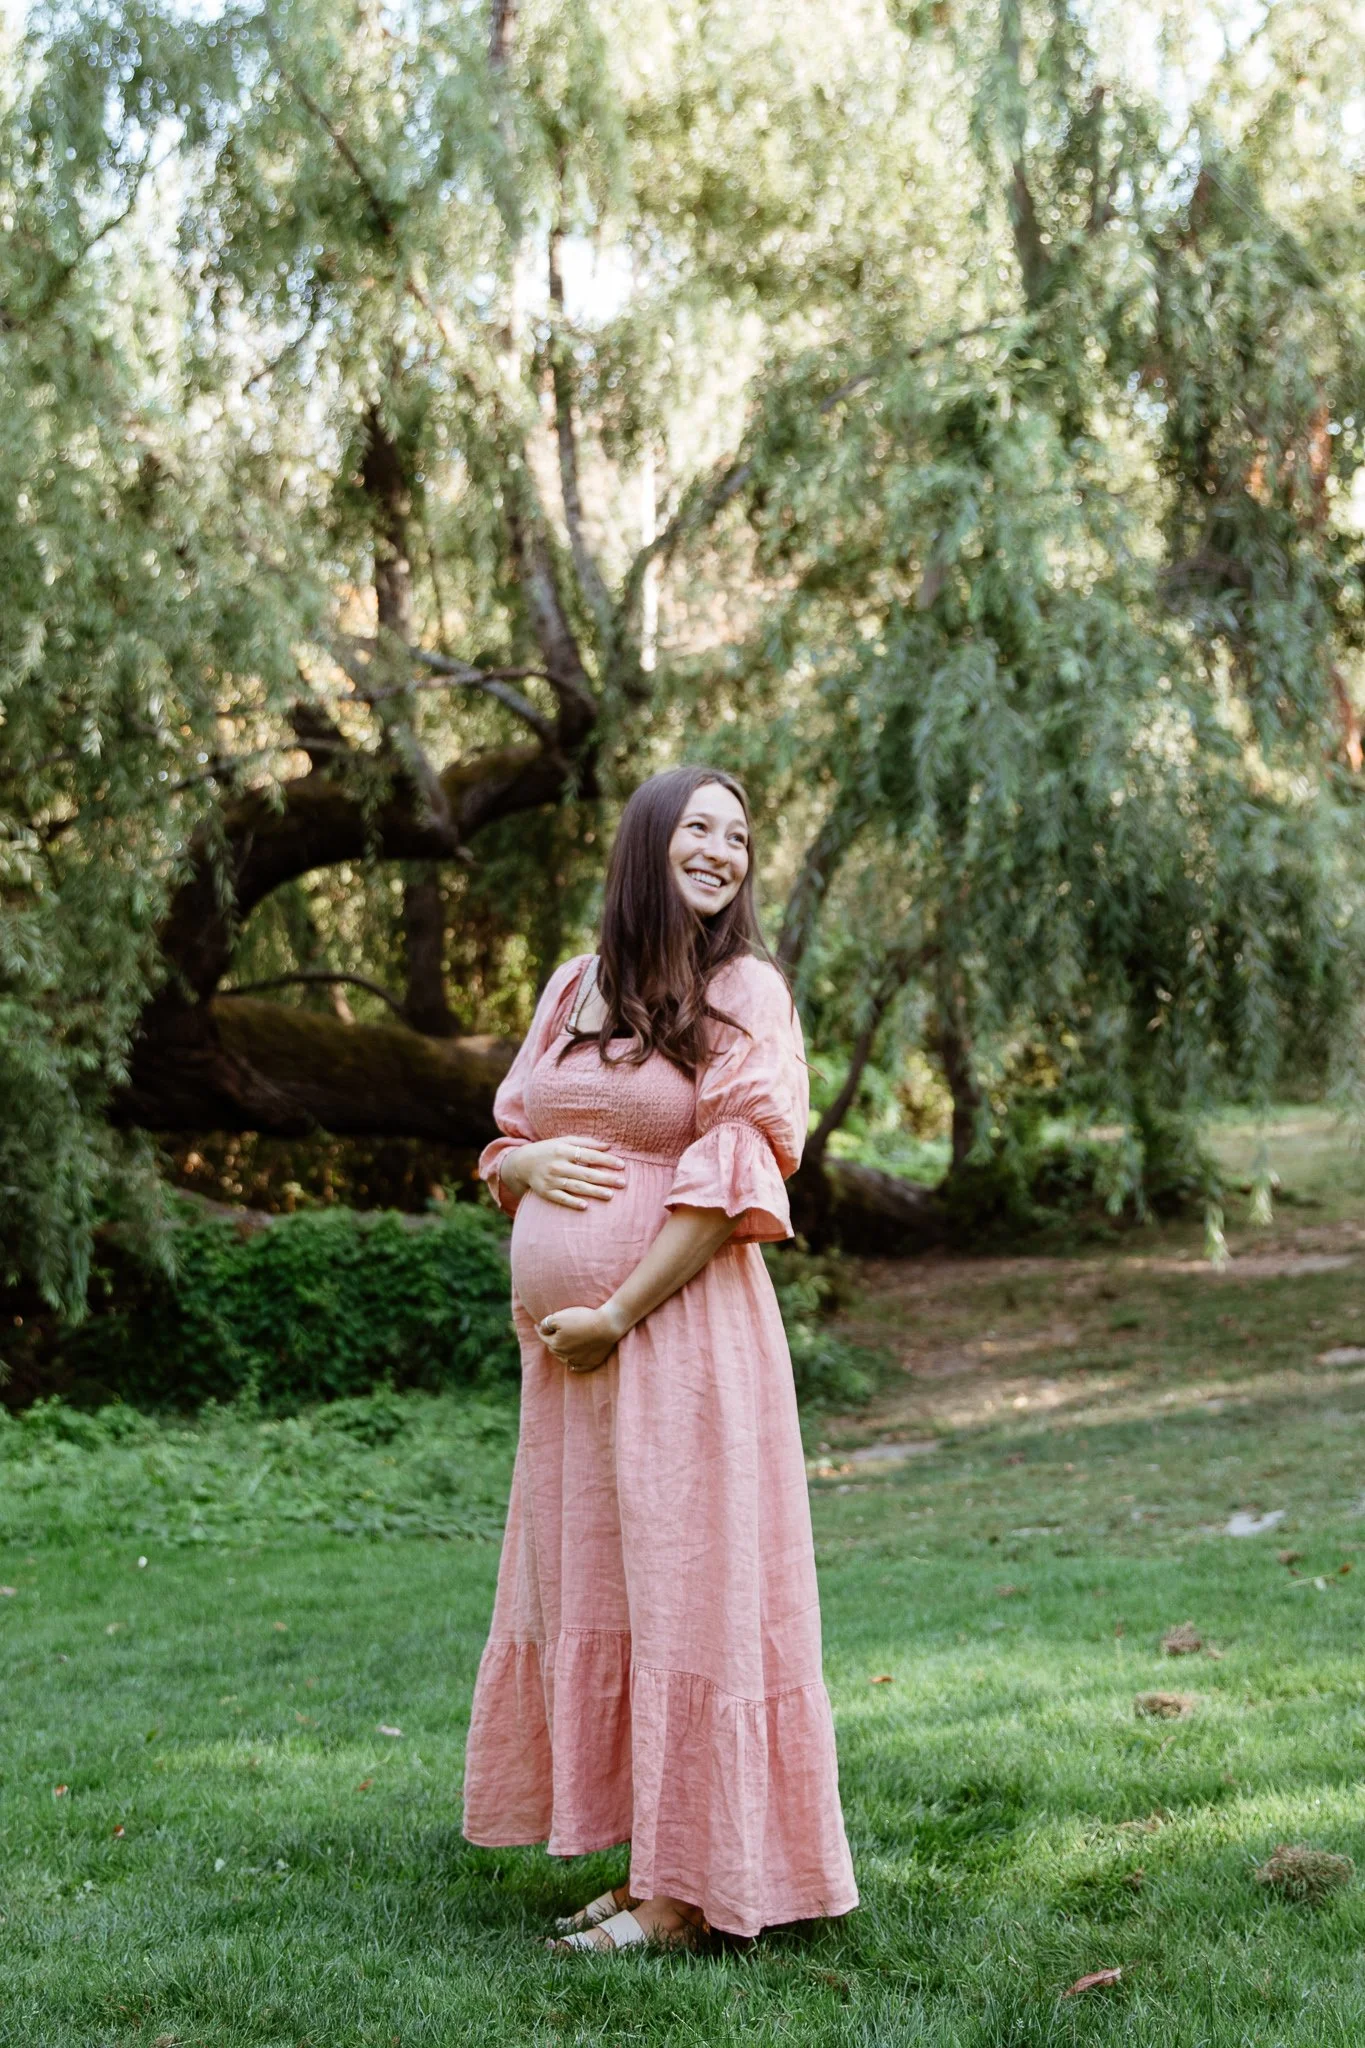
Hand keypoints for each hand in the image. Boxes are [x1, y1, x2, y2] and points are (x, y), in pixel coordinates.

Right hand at [502, 1135, 626, 1209]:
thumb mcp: (564, 1141)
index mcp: (563, 1150)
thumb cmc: (549, 1150)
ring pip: (576, 1187)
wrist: (522, 1163)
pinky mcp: (546, 1192)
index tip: (622, 1165)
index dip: (606, 1160)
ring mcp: (551, 1180)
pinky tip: (585, 1206)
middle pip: (586, 1173)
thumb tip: (608, 1146)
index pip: (589, 1156)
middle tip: (623, 1183)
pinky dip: (572, 1202)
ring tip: (610, 1195)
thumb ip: (586, 1142)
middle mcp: (558, 1166)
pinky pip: (561, 1198)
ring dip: (594, 1192)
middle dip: (605, 1178)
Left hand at [537, 1302, 626, 1373]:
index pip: (543, 1337)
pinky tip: (572, 1362)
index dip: (539, 1330)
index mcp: (556, 1344)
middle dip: (550, 1341)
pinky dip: (574, 1364)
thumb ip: (546, 1323)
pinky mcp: (591, 1362)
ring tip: (560, 1346)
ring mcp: (578, 1360)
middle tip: (549, 1334)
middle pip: (553, 1348)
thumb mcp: (559, 1317)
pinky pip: (578, 1367)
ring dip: (560, 1353)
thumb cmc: (582, 1319)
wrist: (606, 1326)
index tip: (536, 1325)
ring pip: (564, 1358)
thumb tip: (541, 1328)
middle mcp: (565, 1355)